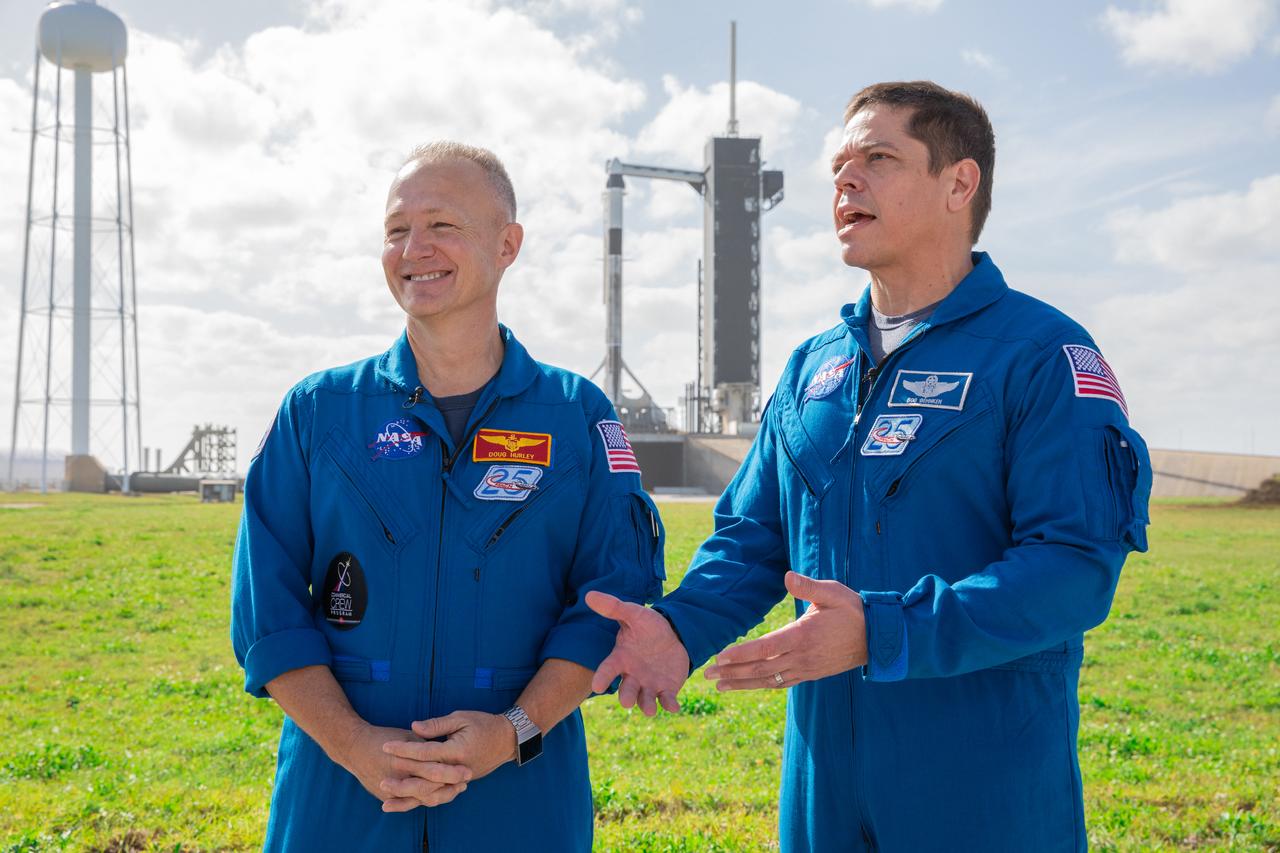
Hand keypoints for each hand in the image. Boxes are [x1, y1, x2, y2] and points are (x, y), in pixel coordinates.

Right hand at [337, 723, 470, 811]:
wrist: (353, 746)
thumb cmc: (383, 737)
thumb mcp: (407, 735)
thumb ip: (425, 743)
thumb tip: (445, 747)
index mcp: (404, 759)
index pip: (433, 769)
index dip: (451, 771)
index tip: (467, 770)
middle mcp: (398, 776)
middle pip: (429, 787)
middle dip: (450, 787)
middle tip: (465, 783)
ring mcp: (390, 789)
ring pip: (421, 799)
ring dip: (440, 796)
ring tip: (456, 790)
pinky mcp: (385, 796)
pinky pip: (410, 802)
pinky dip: (425, 800)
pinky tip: (438, 795)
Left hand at [379, 711, 514, 810]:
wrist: (507, 740)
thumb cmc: (484, 724)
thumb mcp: (461, 718)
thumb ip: (437, 725)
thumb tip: (414, 728)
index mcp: (456, 751)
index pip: (424, 752)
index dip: (403, 749)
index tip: (386, 747)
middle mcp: (457, 770)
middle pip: (425, 780)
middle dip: (401, 781)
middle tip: (381, 780)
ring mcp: (460, 780)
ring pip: (431, 795)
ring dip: (409, 799)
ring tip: (387, 801)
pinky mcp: (460, 784)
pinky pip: (439, 796)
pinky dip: (422, 800)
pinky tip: (407, 802)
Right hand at [585, 591, 690, 714]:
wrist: (674, 634)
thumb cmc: (648, 626)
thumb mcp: (633, 614)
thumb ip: (613, 607)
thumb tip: (589, 594)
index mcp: (621, 659)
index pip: (608, 669)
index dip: (602, 678)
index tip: (596, 686)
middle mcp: (632, 675)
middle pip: (626, 690)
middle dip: (626, 697)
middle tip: (626, 701)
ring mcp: (649, 685)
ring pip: (644, 700)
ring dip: (646, 706)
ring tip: (649, 709)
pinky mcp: (666, 689)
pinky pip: (667, 700)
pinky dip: (670, 705)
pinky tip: (674, 707)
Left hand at [704, 571, 867, 689]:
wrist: (878, 638)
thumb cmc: (853, 610)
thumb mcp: (833, 592)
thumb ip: (808, 586)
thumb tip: (787, 576)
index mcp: (803, 636)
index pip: (765, 648)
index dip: (741, 654)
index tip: (719, 657)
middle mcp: (802, 656)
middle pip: (761, 668)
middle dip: (732, 672)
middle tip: (707, 675)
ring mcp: (806, 668)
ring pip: (769, 680)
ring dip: (742, 683)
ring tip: (720, 686)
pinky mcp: (811, 674)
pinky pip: (782, 683)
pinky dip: (763, 685)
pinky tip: (748, 685)